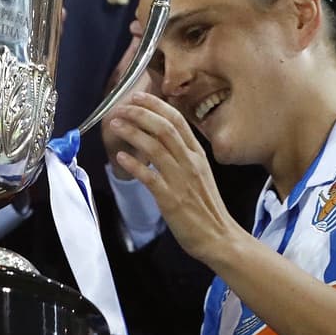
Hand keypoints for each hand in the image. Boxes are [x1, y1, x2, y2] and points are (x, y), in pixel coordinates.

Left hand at [107, 92, 243, 265]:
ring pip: (155, 147)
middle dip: (140, 114)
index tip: (138, 97)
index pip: (178, 121)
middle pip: (165, 128)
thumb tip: (159, 139)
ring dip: (132, 133)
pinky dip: (134, 164)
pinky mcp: (171, 199)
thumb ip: (182, 156)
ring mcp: (181, 180)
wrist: (219, 237)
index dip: (156, 105)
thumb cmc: (206, 207)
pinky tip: (121, 157)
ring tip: (115, 125)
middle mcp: (190, 163)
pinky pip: (150, 177)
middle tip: (121, 107)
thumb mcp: (199, 174)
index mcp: (198, 155)